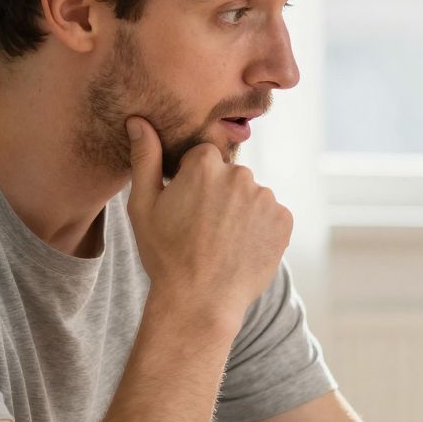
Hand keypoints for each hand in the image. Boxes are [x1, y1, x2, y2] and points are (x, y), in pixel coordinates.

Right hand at [125, 115, 290, 338]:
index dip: (192, 183)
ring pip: (251, 196)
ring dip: (241, 212)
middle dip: (219, 195)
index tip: (186, 209)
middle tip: (203, 230)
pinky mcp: (284, 220)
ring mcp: (266, 197)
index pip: (202, 158)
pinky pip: (270, 216)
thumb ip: (144, 158)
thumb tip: (138, 120)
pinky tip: (241, 249)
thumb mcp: (143, 206)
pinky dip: (260, 229)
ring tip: (222, 243)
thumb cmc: (165, 255)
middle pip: (229, 176)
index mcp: (205, 164)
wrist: (201, 301)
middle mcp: (240, 174)